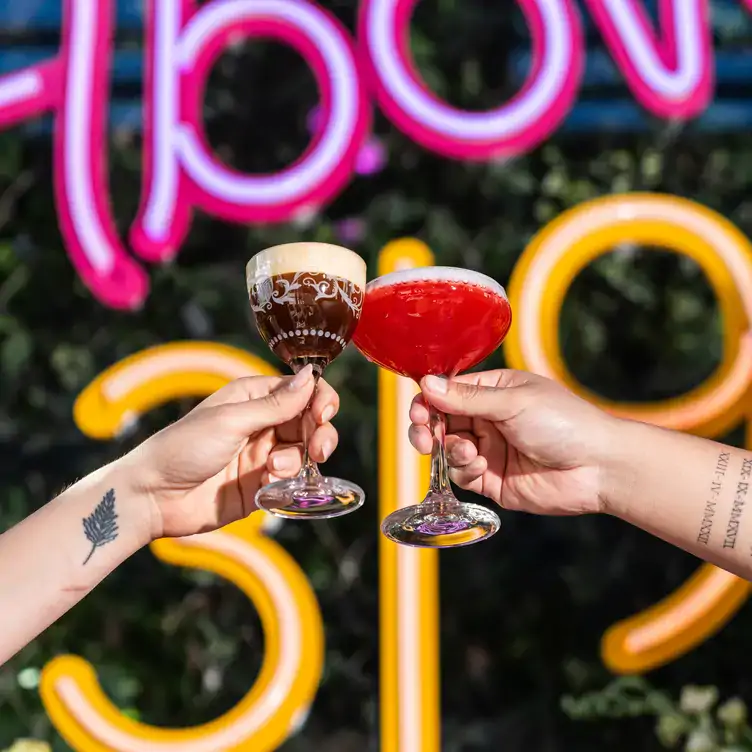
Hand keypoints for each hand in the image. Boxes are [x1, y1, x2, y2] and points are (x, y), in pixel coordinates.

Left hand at [123, 365, 338, 538]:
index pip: (301, 391)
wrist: (153, 497)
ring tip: (273, 469)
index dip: (319, 400)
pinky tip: (267, 485)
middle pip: (310, 423)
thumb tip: (310, 377)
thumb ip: (275, 404)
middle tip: (319, 450)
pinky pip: (290, 482)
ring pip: (303, 454)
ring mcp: (262, 455)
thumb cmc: (182, 447)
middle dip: (319, 435)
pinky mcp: (261, 485)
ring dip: (297, 461)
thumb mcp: (231, 420)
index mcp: (253, 397)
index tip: (324, 415)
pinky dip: (287, 483)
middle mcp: (262, 424)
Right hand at [409, 370, 619, 515]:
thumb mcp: (512, 402)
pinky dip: (464, 471)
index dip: (429, 400)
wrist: (598, 467)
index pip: (448, 392)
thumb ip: (466, 398)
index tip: (419, 411)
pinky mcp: (493, 479)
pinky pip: (462, 475)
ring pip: (448, 450)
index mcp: (494, 391)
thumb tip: (427, 384)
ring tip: (468, 452)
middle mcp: (488, 419)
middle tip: (423, 436)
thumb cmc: (565, 422)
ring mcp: (490, 449)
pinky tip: (481, 466)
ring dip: (449, 450)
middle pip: (441, 422)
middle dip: (427, 428)